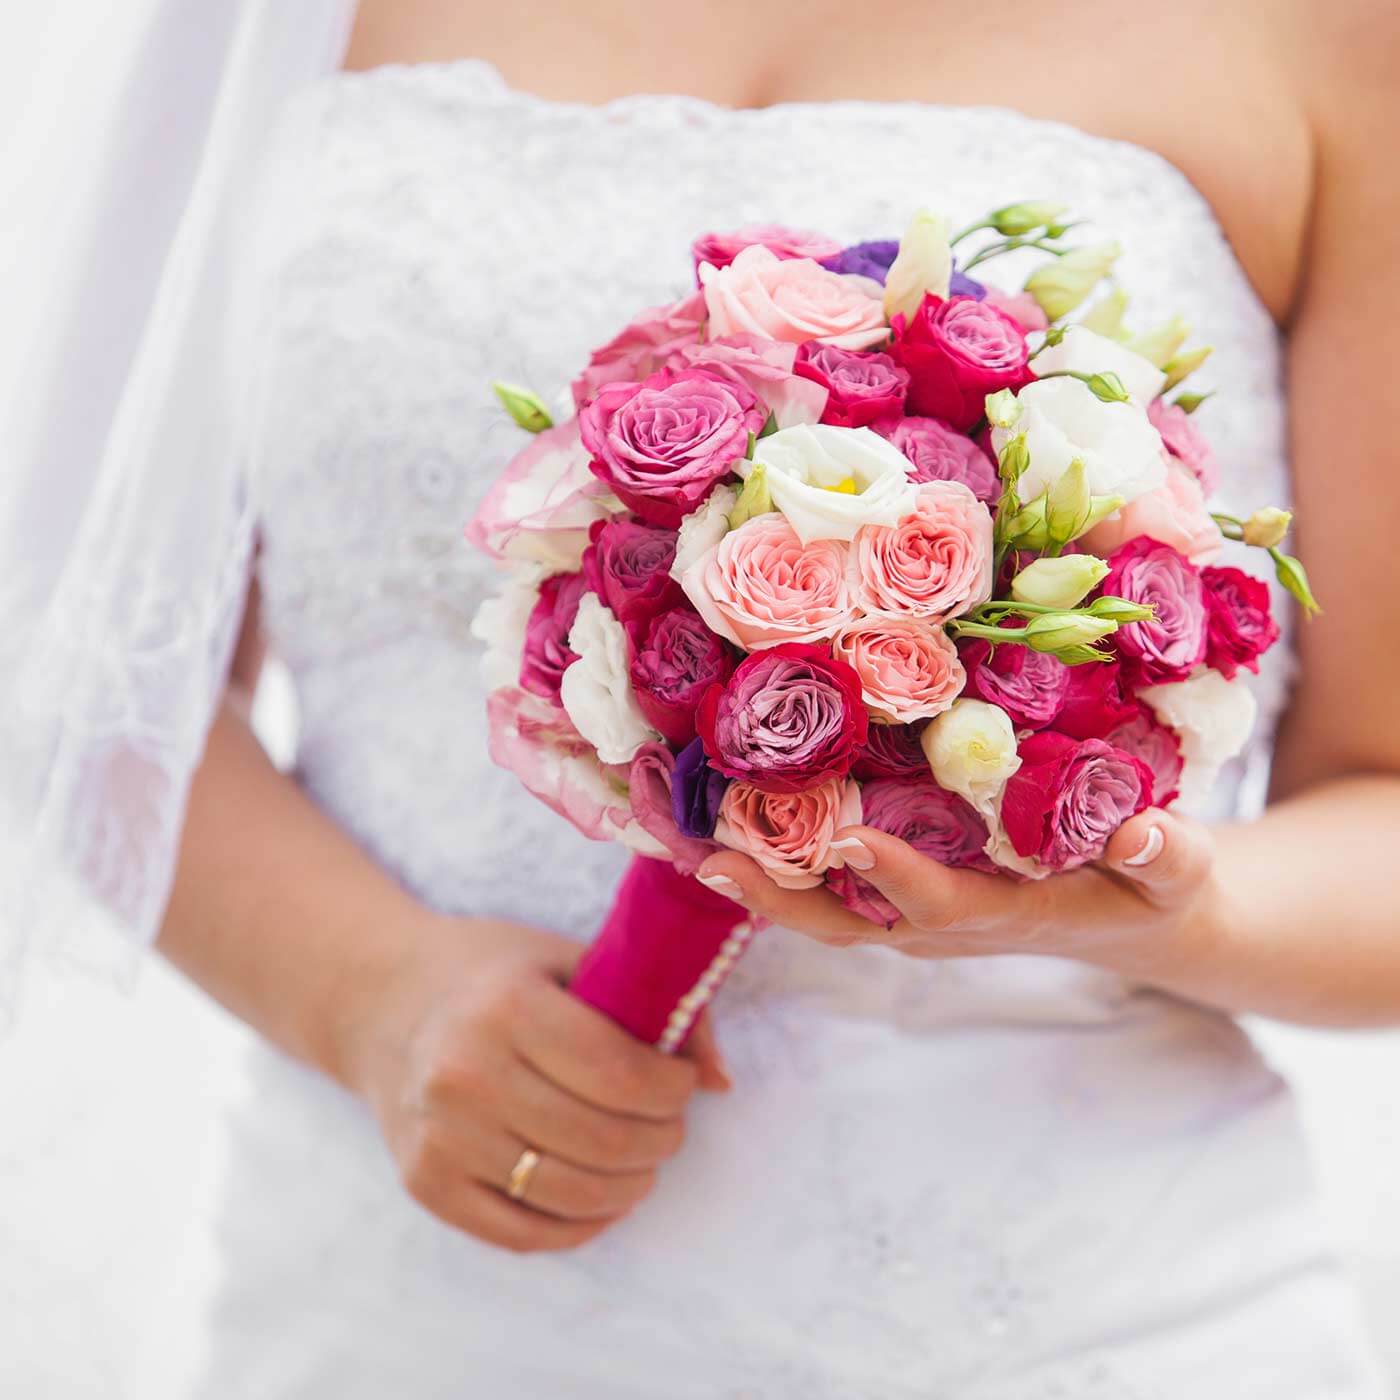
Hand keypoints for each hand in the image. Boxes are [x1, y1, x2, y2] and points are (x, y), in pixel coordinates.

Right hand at [339, 913, 729, 1252]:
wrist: (383, 1004)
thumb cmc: (493, 974)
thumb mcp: (567, 960)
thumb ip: (652, 1006)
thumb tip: (721, 1080)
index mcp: (505, 1007)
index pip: (619, 1073)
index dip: (672, 1088)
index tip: (684, 1082)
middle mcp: (465, 1075)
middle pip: (602, 1140)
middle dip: (661, 1139)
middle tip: (670, 1125)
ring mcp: (440, 1137)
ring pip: (569, 1194)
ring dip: (631, 1185)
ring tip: (643, 1160)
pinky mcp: (425, 1184)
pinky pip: (524, 1233)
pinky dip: (581, 1223)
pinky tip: (601, 1193)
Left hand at [696, 807, 1221, 975]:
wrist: (1127, 916)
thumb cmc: (1150, 885)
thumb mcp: (1178, 872)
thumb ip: (1165, 855)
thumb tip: (1143, 832)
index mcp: (1004, 914)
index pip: (939, 901)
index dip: (893, 876)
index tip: (843, 838)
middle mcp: (943, 923)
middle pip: (848, 922)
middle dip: (780, 897)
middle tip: (711, 862)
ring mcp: (914, 916)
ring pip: (824, 911)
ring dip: (757, 884)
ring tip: (687, 848)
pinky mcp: (901, 895)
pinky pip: (828, 889)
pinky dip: (774, 867)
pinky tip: (721, 830)